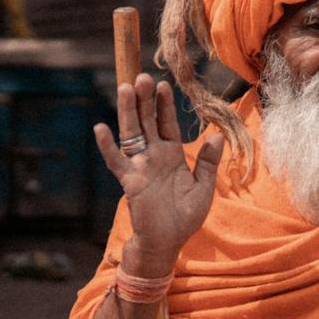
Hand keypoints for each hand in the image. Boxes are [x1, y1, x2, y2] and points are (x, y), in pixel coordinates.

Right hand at [93, 72, 224, 273]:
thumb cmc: (184, 217)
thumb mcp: (204, 187)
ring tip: (125, 88)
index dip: (164, 104)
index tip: (163, 83)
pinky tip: (100, 128)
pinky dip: (108, 146)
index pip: (166, 123)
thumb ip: (208, 162)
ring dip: (127, 111)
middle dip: (144, 99)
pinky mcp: (130, 182)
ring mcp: (140, 167)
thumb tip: (217, 135)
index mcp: (171, 155)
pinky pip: (116, 161)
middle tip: (142, 76)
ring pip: (131, 133)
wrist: (168, 243)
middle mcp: (153, 156)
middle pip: (146, 121)